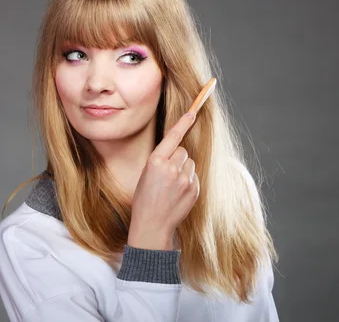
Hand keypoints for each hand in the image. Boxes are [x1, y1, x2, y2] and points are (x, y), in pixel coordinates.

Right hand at [127, 112, 199, 249]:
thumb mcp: (146, 175)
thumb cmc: (144, 200)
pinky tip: (178, 194)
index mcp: (155, 162)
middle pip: (182, 151)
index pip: (173, 137)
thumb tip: (179, 152)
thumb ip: (162, 161)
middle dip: (177, 158)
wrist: (152, 225)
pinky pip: (194, 176)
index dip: (183, 123)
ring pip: (190, 163)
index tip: (193, 112)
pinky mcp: (194, 189)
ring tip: (172, 186)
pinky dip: (188, 181)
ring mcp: (185, 179)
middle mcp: (172, 168)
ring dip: (184, 170)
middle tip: (166, 175)